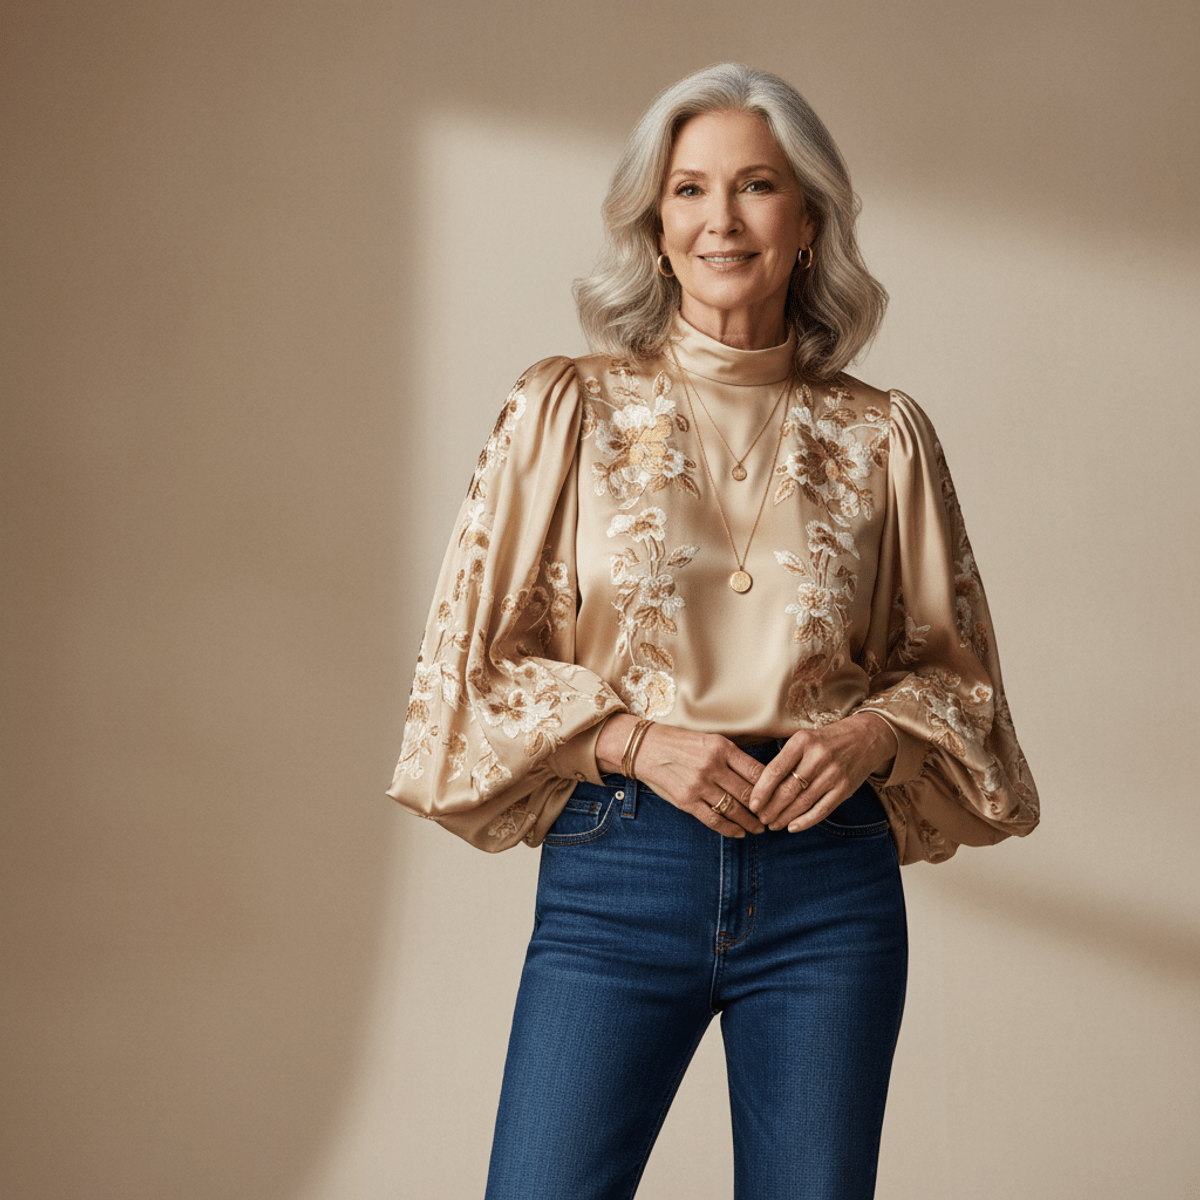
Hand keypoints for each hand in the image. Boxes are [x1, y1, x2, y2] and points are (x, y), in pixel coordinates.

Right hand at [596, 716, 766, 837]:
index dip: (772, 788)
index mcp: (721, 747)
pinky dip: (730, 829)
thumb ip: (732, 757)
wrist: (645, 749)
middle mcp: (712, 765)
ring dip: (750, 822)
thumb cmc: (680, 744)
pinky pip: (714, 820)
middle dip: (764, 809)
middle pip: (748, 793)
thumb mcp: (709, 741)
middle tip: (774, 818)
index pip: (757, 771)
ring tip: (759, 828)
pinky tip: (739, 833)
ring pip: (734, 809)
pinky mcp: (687, 801)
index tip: (780, 797)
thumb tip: (759, 778)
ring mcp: (699, 785)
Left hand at [747, 712, 896, 832]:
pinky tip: (792, 827)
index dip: (761, 791)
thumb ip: (786, 759)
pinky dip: (806, 821)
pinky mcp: (845, 788)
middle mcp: (818, 757)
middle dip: (771, 808)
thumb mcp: (804, 739)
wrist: (867, 736)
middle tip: (761, 818)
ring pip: (803, 803)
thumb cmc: (827, 740)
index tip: (752, 805)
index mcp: (802, 741)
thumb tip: (762, 788)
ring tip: (773, 824)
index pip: (775, 770)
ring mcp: (833, 774)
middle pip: (788, 790)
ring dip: (785, 817)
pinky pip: (822, 810)